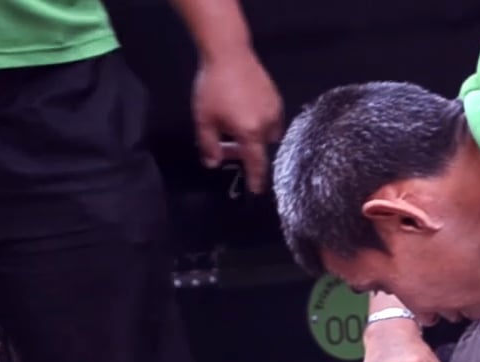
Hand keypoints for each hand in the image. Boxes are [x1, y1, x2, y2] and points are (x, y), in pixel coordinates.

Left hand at [191, 54, 283, 191]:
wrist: (228, 53)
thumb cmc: (213, 87)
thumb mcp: (203, 119)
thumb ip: (208, 145)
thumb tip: (213, 164)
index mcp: (250, 132)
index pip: (256, 163)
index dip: (256, 179)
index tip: (256, 191)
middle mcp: (268, 123)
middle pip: (261, 148)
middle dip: (246, 150)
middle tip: (226, 145)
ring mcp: (275, 109)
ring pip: (268, 133)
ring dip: (254, 135)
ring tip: (235, 125)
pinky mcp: (276, 97)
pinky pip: (272, 118)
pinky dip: (260, 121)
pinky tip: (244, 109)